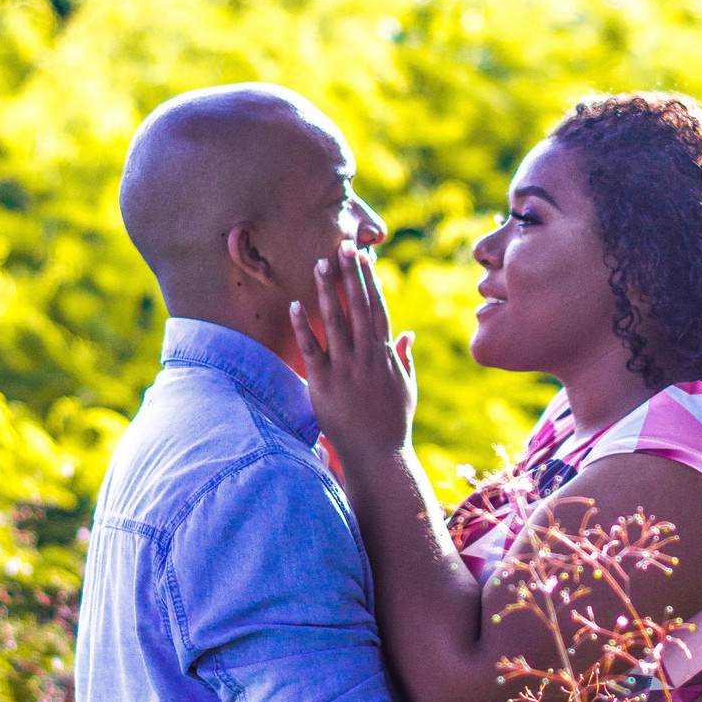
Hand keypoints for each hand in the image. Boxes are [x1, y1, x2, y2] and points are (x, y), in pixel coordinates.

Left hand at [290, 244, 417, 458]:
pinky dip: (304, 326)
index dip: (369, 281)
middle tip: (343, 246)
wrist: (378, 456)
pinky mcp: (324, 384)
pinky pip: (312, 350)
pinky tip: (295, 304)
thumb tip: (406, 334)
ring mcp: (346, 369)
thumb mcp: (405, 387)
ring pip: (335, 322)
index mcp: (385, 354)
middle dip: (350, 275)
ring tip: (320, 264)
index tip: (363, 258)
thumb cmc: (392, 423)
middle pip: (357, 307)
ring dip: (327, 291)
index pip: (377, 308)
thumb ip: (403, 358)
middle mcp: (366, 356)